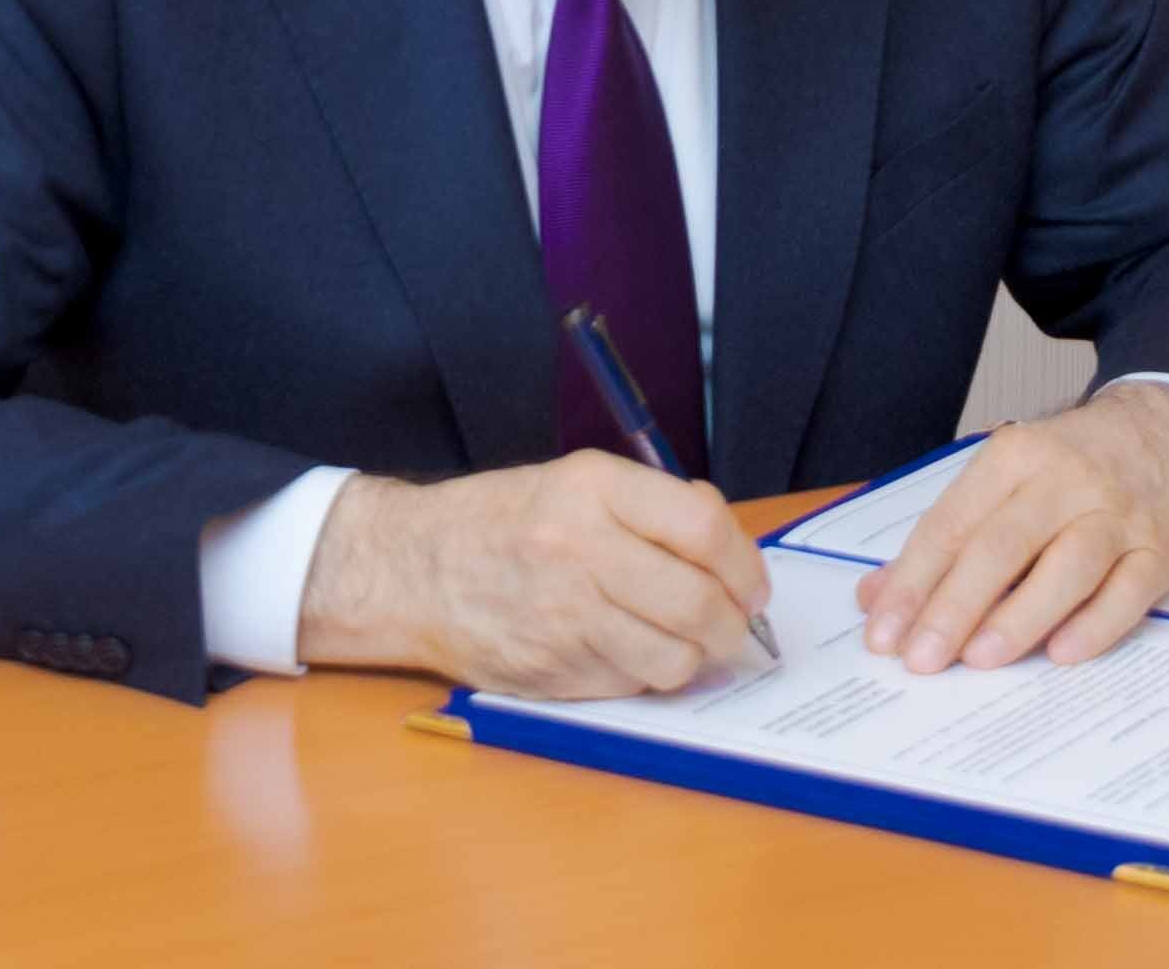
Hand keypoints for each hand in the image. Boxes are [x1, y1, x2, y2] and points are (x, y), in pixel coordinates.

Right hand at [294, 453, 765, 700]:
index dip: (745, 565)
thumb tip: (730, 549)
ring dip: (695, 659)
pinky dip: (644, 675)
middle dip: (734, 626)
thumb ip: (652, 507)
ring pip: (673, 659)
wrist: (414, 569)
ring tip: (687, 645)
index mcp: (593, 489)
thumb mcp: (575, 482)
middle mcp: (579, 550)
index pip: (703, 529)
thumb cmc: (504, 522)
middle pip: (698, 603)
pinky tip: (628, 652)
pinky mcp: (550, 671)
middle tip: (737, 629)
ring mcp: (563, 617)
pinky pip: (630, 685)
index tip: (754, 587)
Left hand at [855, 379, 1168, 672]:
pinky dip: (1095, 625)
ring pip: (1068, 566)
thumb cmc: (1066, 470)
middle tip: (921, 658)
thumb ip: (942, 540)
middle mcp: (1066, 481)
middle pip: (1004, 544)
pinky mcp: (1160, 550)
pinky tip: (1060, 654)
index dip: (913, 581)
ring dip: (1021, 615)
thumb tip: (876, 599)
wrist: (1162, 436)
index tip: (882, 633)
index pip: (953, 523)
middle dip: (956, 605)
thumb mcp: (1000, 480)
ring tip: (980, 659)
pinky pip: (1128, 592)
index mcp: (1014, 457)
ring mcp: (1119, 515)